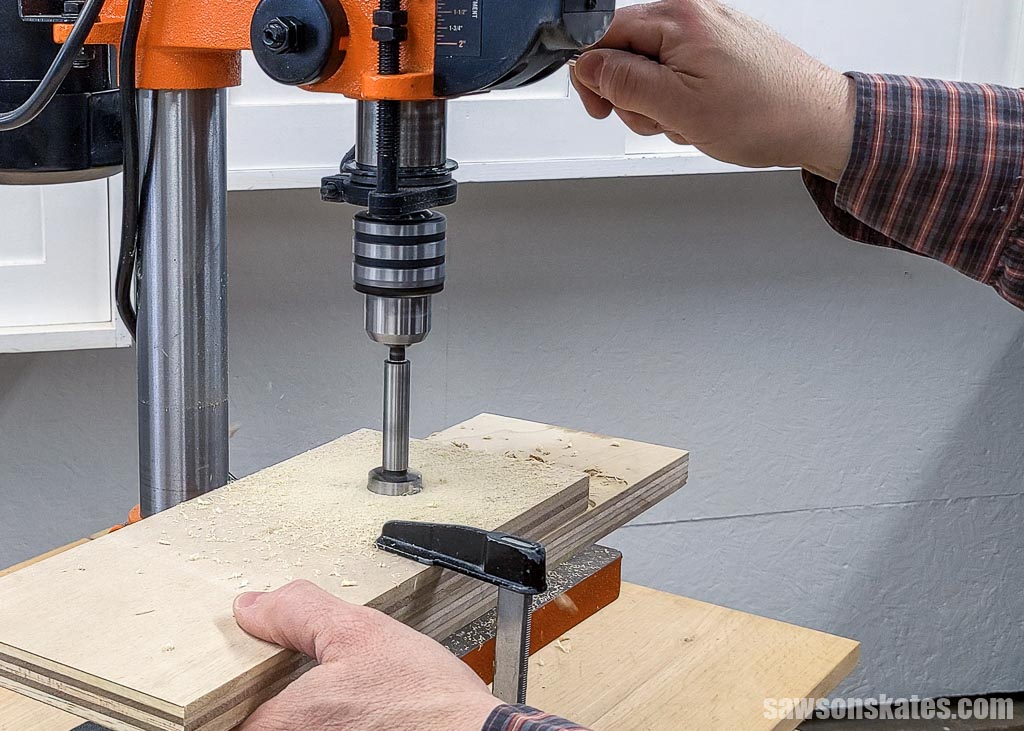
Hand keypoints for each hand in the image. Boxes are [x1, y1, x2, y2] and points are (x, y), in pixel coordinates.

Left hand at [233, 581, 501, 730]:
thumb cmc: (427, 701)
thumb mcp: (361, 633)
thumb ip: (297, 613)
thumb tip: (250, 605)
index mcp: (282, 725)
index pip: (223, 715)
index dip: (236, 690)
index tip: (255, 676)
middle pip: (255, 724)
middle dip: (272, 704)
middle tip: (311, 683)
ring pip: (286, 728)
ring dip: (303, 713)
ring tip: (343, 699)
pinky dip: (330, 722)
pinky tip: (359, 714)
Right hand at [571, 0, 855, 181]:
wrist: (818, 121)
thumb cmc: (763, 114)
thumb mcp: (676, 107)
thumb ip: (623, 82)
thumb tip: (586, 66)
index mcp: (678, 18)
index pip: (604, 35)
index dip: (594, 76)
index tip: (601, 108)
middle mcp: (692, 12)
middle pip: (625, 51)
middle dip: (632, 95)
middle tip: (661, 120)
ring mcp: (708, 29)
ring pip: (651, 67)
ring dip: (658, 104)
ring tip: (688, 121)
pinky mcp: (720, 47)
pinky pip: (678, 72)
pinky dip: (680, 100)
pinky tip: (701, 116)